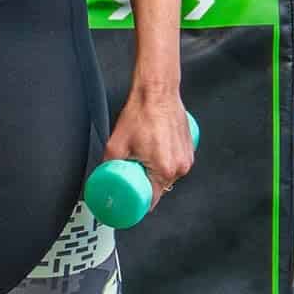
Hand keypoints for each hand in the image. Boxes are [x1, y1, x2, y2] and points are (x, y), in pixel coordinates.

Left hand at [101, 87, 194, 213]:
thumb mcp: (116, 144)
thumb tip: (104, 175)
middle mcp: (180, 167)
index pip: (152, 200)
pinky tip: (155, 146)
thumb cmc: (142, 113)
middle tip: (134, 167)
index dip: (138, 201)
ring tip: (145, 151)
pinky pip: (175, 162)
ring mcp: (186, 157)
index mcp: (164, 170)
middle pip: (159, 187)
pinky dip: (165, 159)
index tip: (132, 200)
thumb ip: (109, 164)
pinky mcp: (189, 148)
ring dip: (155, 170)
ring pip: (167, 174)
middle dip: (145, 182)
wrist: (157, 92)